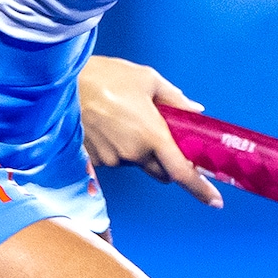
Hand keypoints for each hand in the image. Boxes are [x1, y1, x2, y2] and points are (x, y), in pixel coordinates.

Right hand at [78, 56, 220, 207]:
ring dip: (139, 150)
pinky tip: (108, 125)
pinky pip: (116, 159)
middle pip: (161, 170)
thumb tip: (194, 111)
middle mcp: (133, 153)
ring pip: (136, 163)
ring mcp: (112, 159)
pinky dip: (118, 147)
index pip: (182, 171)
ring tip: (125, 119)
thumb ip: (175, 99)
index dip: (201, 188)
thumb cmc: (106, 76)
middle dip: (166, 160)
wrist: (61, 82)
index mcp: (152, 134)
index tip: (215, 201)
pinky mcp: (94, 159)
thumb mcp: (148, 79)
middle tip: (161, 136)